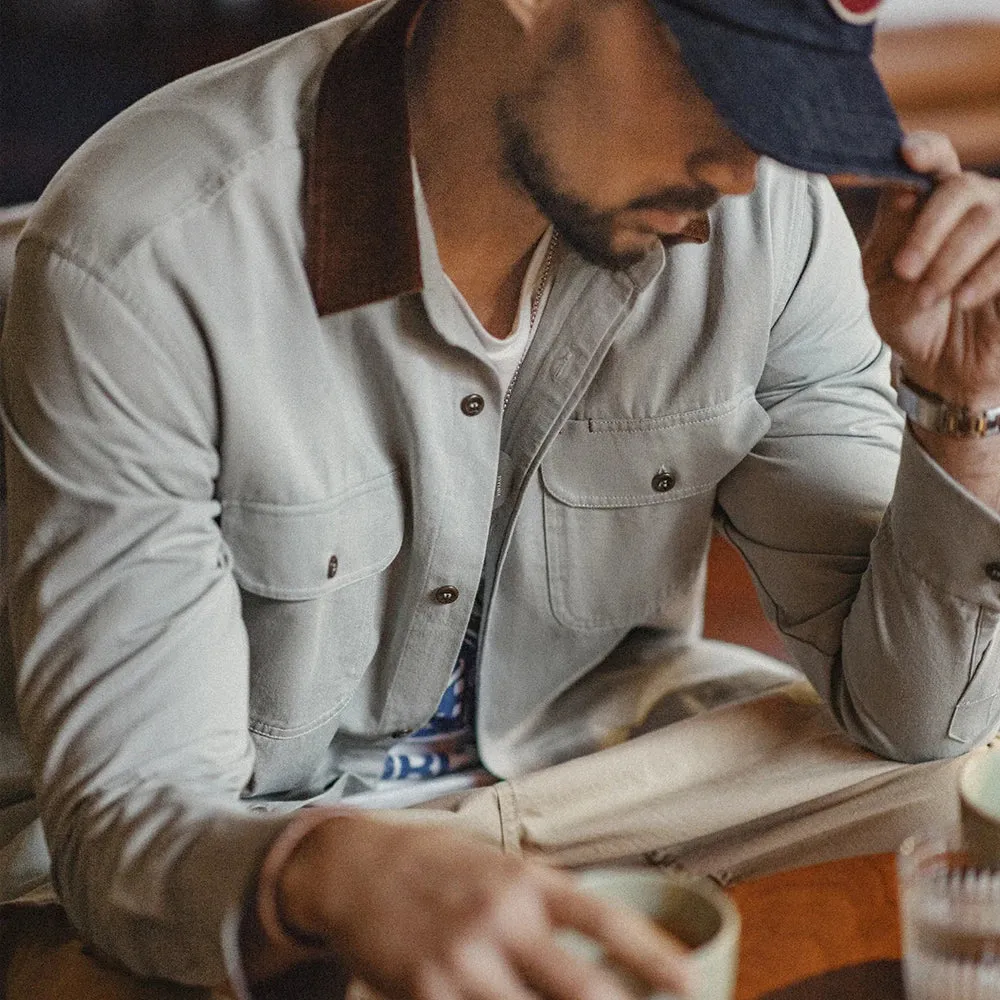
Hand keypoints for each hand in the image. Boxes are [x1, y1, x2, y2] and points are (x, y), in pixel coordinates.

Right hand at [275, 812, 691, 999]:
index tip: (689, 984)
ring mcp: (462, 960)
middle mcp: (500, 917)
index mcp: (526, 881)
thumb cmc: (439, 865)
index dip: (652, 956)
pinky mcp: (426, 992)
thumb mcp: (500, 864)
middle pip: (580, 988)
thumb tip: (607, 950)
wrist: (357, 865)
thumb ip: (547, 903)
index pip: (603, 919)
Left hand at [862, 132, 999, 410]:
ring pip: (990, 218)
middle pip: (962, 188)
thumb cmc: (908, 313)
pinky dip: (984, 275)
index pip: (936, 158)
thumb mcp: (881, 277)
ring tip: (926, 298)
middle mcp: (979, 204)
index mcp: (934, 200)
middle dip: (927, 230)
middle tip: (903, 270)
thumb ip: (889, 233)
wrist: (941, 366)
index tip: (905, 155)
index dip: (925, 149)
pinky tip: (962, 299)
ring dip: (949, 261)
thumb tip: (902, 188)